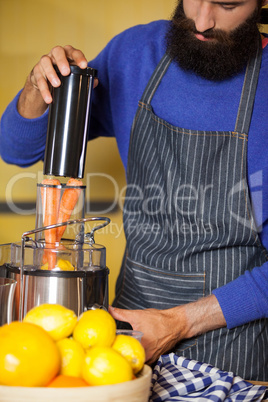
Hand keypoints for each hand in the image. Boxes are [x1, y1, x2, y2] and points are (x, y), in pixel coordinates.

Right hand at [18, 45, 97, 118]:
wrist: (46, 81)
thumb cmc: (64, 76)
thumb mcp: (74, 75)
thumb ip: (85, 78)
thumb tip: (95, 82)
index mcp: (67, 54)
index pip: (74, 52)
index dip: (79, 57)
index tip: (84, 66)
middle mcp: (55, 54)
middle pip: (57, 51)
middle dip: (62, 61)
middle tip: (66, 72)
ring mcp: (45, 61)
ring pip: (45, 62)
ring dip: (51, 73)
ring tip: (57, 84)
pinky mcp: (36, 71)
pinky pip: (39, 78)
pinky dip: (44, 89)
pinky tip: (49, 98)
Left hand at [109, 295, 225, 364]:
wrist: (176, 323)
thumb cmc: (159, 320)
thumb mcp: (138, 315)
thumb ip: (121, 314)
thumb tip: (109, 310)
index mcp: (140, 346)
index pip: (123, 354)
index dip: (115, 351)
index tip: (109, 347)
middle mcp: (147, 355)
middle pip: (130, 360)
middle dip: (122, 355)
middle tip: (113, 350)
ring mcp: (152, 358)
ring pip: (138, 361)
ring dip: (131, 356)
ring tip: (123, 350)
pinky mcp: (156, 358)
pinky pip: (145, 360)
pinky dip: (140, 356)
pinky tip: (135, 349)